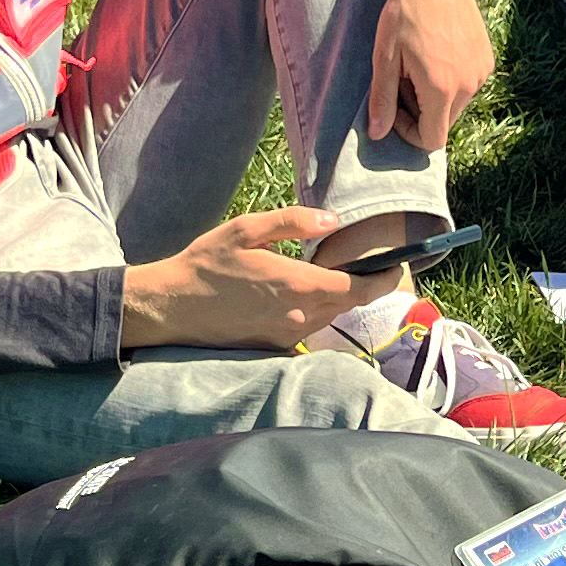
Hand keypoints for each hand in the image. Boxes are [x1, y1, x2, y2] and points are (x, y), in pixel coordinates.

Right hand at [119, 205, 360, 350]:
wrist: (170, 306)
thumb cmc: (206, 263)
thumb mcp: (247, 229)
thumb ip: (294, 222)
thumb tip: (333, 220)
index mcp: (297, 285)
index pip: (358, 290)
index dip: (383, 279)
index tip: (395, 266)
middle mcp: (298, 316)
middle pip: (347, 304)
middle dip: (360, 285)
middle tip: (362, 263)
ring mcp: (286, 335)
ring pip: (328, 317)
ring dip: (334, 298)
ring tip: (325, 274)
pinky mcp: (273, 345)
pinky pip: (306, 328)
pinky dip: (311, 311)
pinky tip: (294, 294)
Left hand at [370, 0, 494, 148]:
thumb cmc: (405, 13)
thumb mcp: (385, 57)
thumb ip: (383, 99)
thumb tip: (378, 134)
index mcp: (442, 89)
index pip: (432, 139)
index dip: (409, 133)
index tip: (394, 106)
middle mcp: (468, 85)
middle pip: (444, 123)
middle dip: (421, 112)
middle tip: (403, 80)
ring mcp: (481, 72)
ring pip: (456, 105)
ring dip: (436, 97)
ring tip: (419, 64)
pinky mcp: (487, 59)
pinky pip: (468, 85)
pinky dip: (451, 81)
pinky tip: (436, 53)